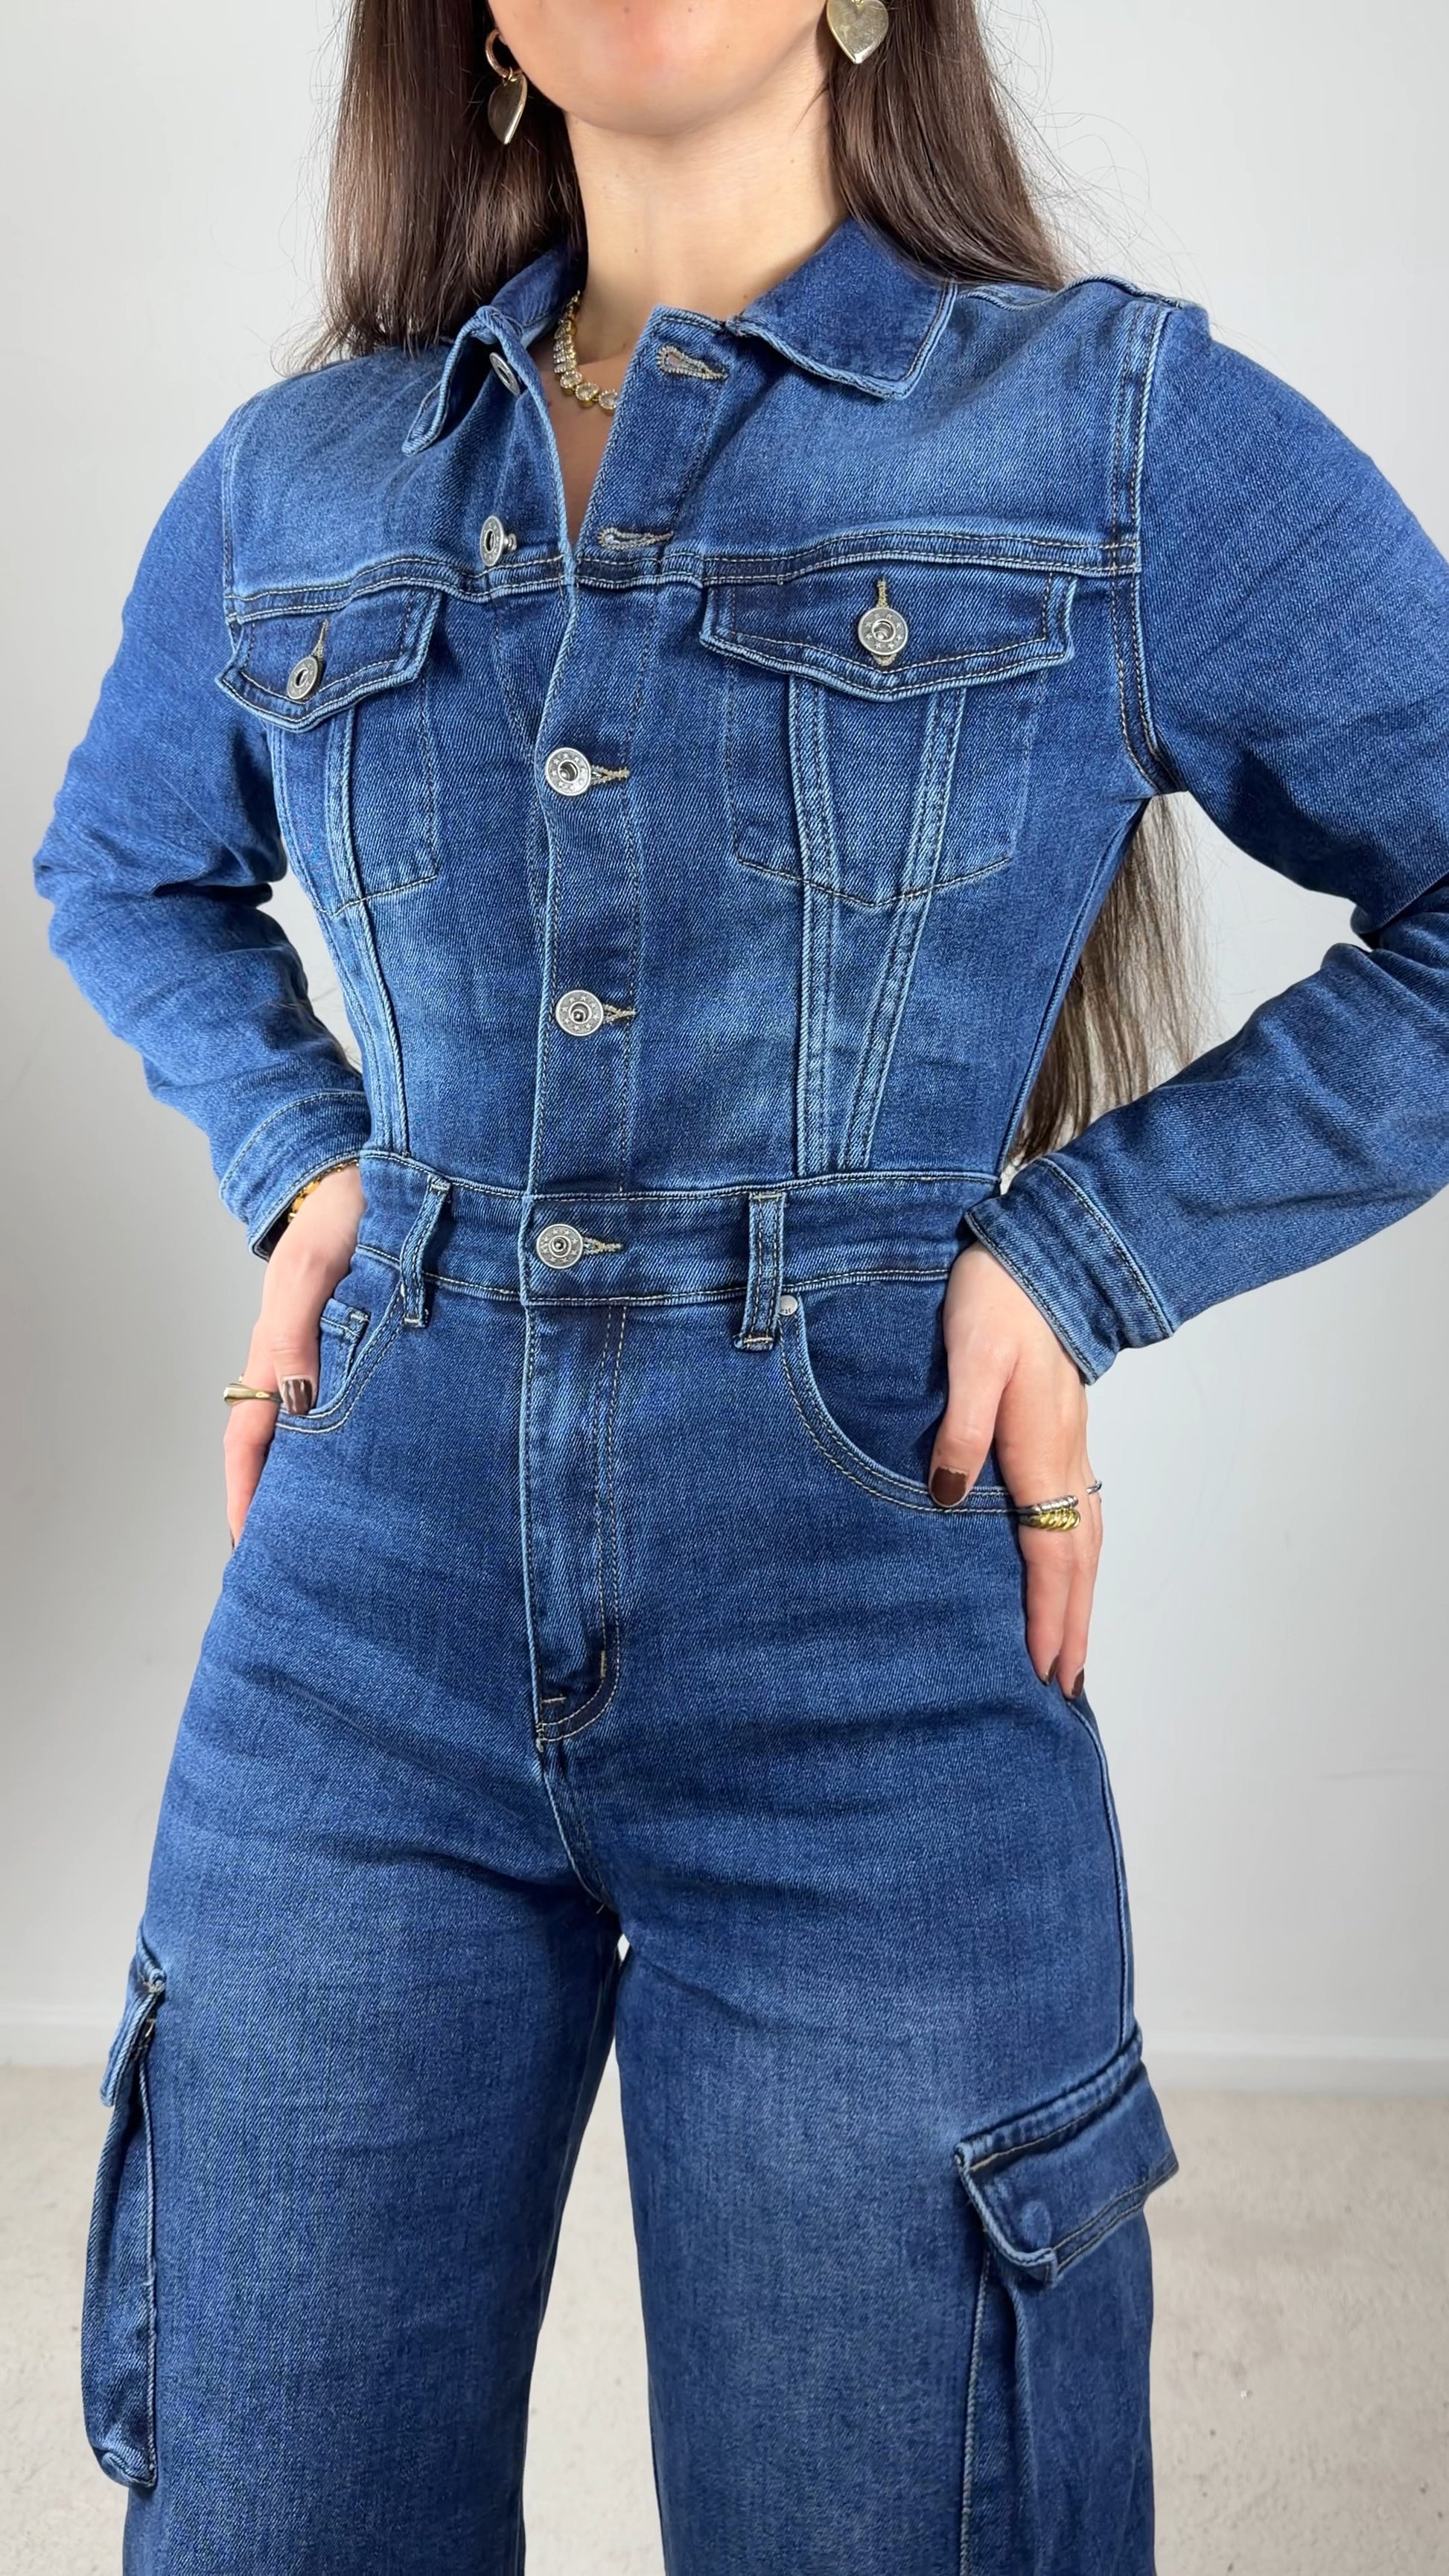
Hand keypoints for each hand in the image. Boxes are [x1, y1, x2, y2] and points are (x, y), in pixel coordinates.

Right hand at [224, 1163, 364, 1544]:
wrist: (371, 1174)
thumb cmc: (343, 1213)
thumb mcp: (316, 1267)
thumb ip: (299, 1328)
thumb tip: (296, 1398)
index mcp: (274, 1347)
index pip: (249, 1437)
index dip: (245, 1493)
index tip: (248, 1543)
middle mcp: (294, 1359)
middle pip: (272, 1446)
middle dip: (272, 1502)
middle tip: (287, 1559)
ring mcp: (324, 1353)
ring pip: (307, 1431)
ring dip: (306, 1479)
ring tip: (325, 1530)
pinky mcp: (357, 1342)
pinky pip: (342, 1406)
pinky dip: (341, 1443)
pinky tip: (365, 1466)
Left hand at [927, 1243, 1100, 1698]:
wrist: (1037, 1257)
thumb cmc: (996, 1301)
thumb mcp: (969, 1358)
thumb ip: (961, 1428)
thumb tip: (949, 1497)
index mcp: (1040, 1450)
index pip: (1048, 1553)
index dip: (1046, 1615)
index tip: (1044, 1669)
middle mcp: (1065, 1459)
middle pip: (1077, 1562)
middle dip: (1073, 1627)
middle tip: (1067, 1687)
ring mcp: (1070, 1448)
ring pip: (1085, 1541)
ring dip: (1081, 1600)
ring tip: (1074, 1649)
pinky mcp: (1063, 1435)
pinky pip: (1079, 1516)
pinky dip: (1079, 1559)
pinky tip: (1067, 1571)